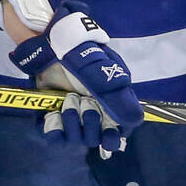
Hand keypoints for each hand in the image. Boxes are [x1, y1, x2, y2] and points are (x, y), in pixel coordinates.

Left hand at [8, 1, 142, 152]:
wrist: (53, 46)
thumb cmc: (83, 56)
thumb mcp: (105, 74)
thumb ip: (119, 98)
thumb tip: (133, 121)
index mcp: (109, 106)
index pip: (116, 134)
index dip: (113, 137)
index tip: (109, 132)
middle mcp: (92, 115)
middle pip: (96, 139)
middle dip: (91, 123)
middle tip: (85, 102)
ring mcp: (71, 117)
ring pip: (77, 139)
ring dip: (73, 122)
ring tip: (69, 100)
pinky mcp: (52, 116)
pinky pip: (55, 137)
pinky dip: (55, 129)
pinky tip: (54, 114)